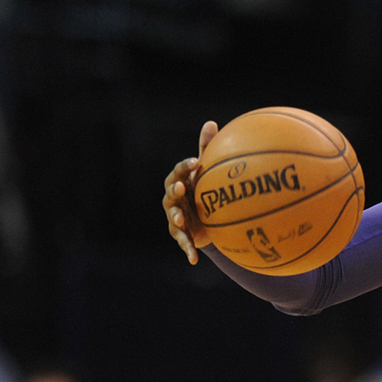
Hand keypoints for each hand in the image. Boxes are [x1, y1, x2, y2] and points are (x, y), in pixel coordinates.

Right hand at [162, 121, 218, 263]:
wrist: (207, 217)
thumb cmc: (205, 189)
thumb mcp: (208, 172)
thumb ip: (207, 150)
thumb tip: (211, 122)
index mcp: (180, 181)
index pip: (179, 171)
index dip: (185, 166)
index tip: (196, 162)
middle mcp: (173, 199)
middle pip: (170, 193)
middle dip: (175, 190)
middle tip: (182, 187)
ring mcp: (175, 217)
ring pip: (173, 217)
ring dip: (177, 218)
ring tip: (182, 220)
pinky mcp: (181, 234)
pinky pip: (183, 242)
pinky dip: (188, 250)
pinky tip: (194, 259)